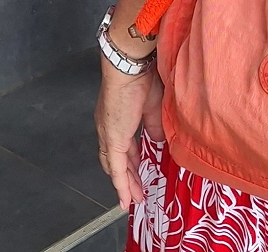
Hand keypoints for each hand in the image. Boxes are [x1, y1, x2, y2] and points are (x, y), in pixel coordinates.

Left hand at [96, 60, 162, 212]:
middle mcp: (109, 128)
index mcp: (117, 118)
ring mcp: (109, 135)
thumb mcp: (153, 108)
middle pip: (116, 159)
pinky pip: (116, 169)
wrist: (131, 67)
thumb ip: (154, 128)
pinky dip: (122, 186)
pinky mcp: (113, 140)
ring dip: (126, 184)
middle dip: (128, 176)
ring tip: (135, 198)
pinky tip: (126, 199)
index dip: (130, 160)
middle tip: (137, 190)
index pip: (122, 145)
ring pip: (115, 167)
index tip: (138, 170)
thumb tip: (159, 143)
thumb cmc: (143, 78)